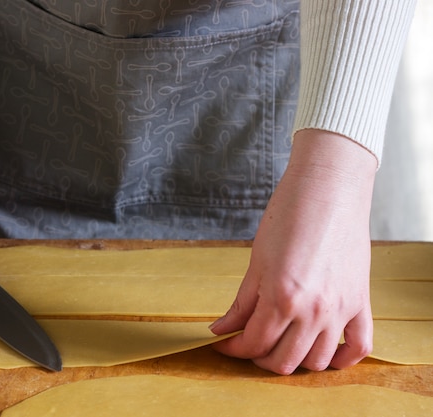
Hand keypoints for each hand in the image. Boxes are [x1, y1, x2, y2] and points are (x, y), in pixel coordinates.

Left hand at [210, 129, 375, 373]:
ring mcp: (341, 310)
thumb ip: (242, 303)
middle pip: (283, 361)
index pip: (253, 343)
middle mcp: (314, 311)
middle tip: (247, 343)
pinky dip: (340, 359)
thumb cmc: (288, 217)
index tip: (222, 343)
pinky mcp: (361, 303)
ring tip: (279, 343)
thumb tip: (222, 329)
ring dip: (294, 360)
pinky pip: (357, 347)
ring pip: (316, 361)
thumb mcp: (257, 262)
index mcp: (282, 299)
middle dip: (258, 358)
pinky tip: (322, 353)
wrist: (328, 189)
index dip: (233, 348)